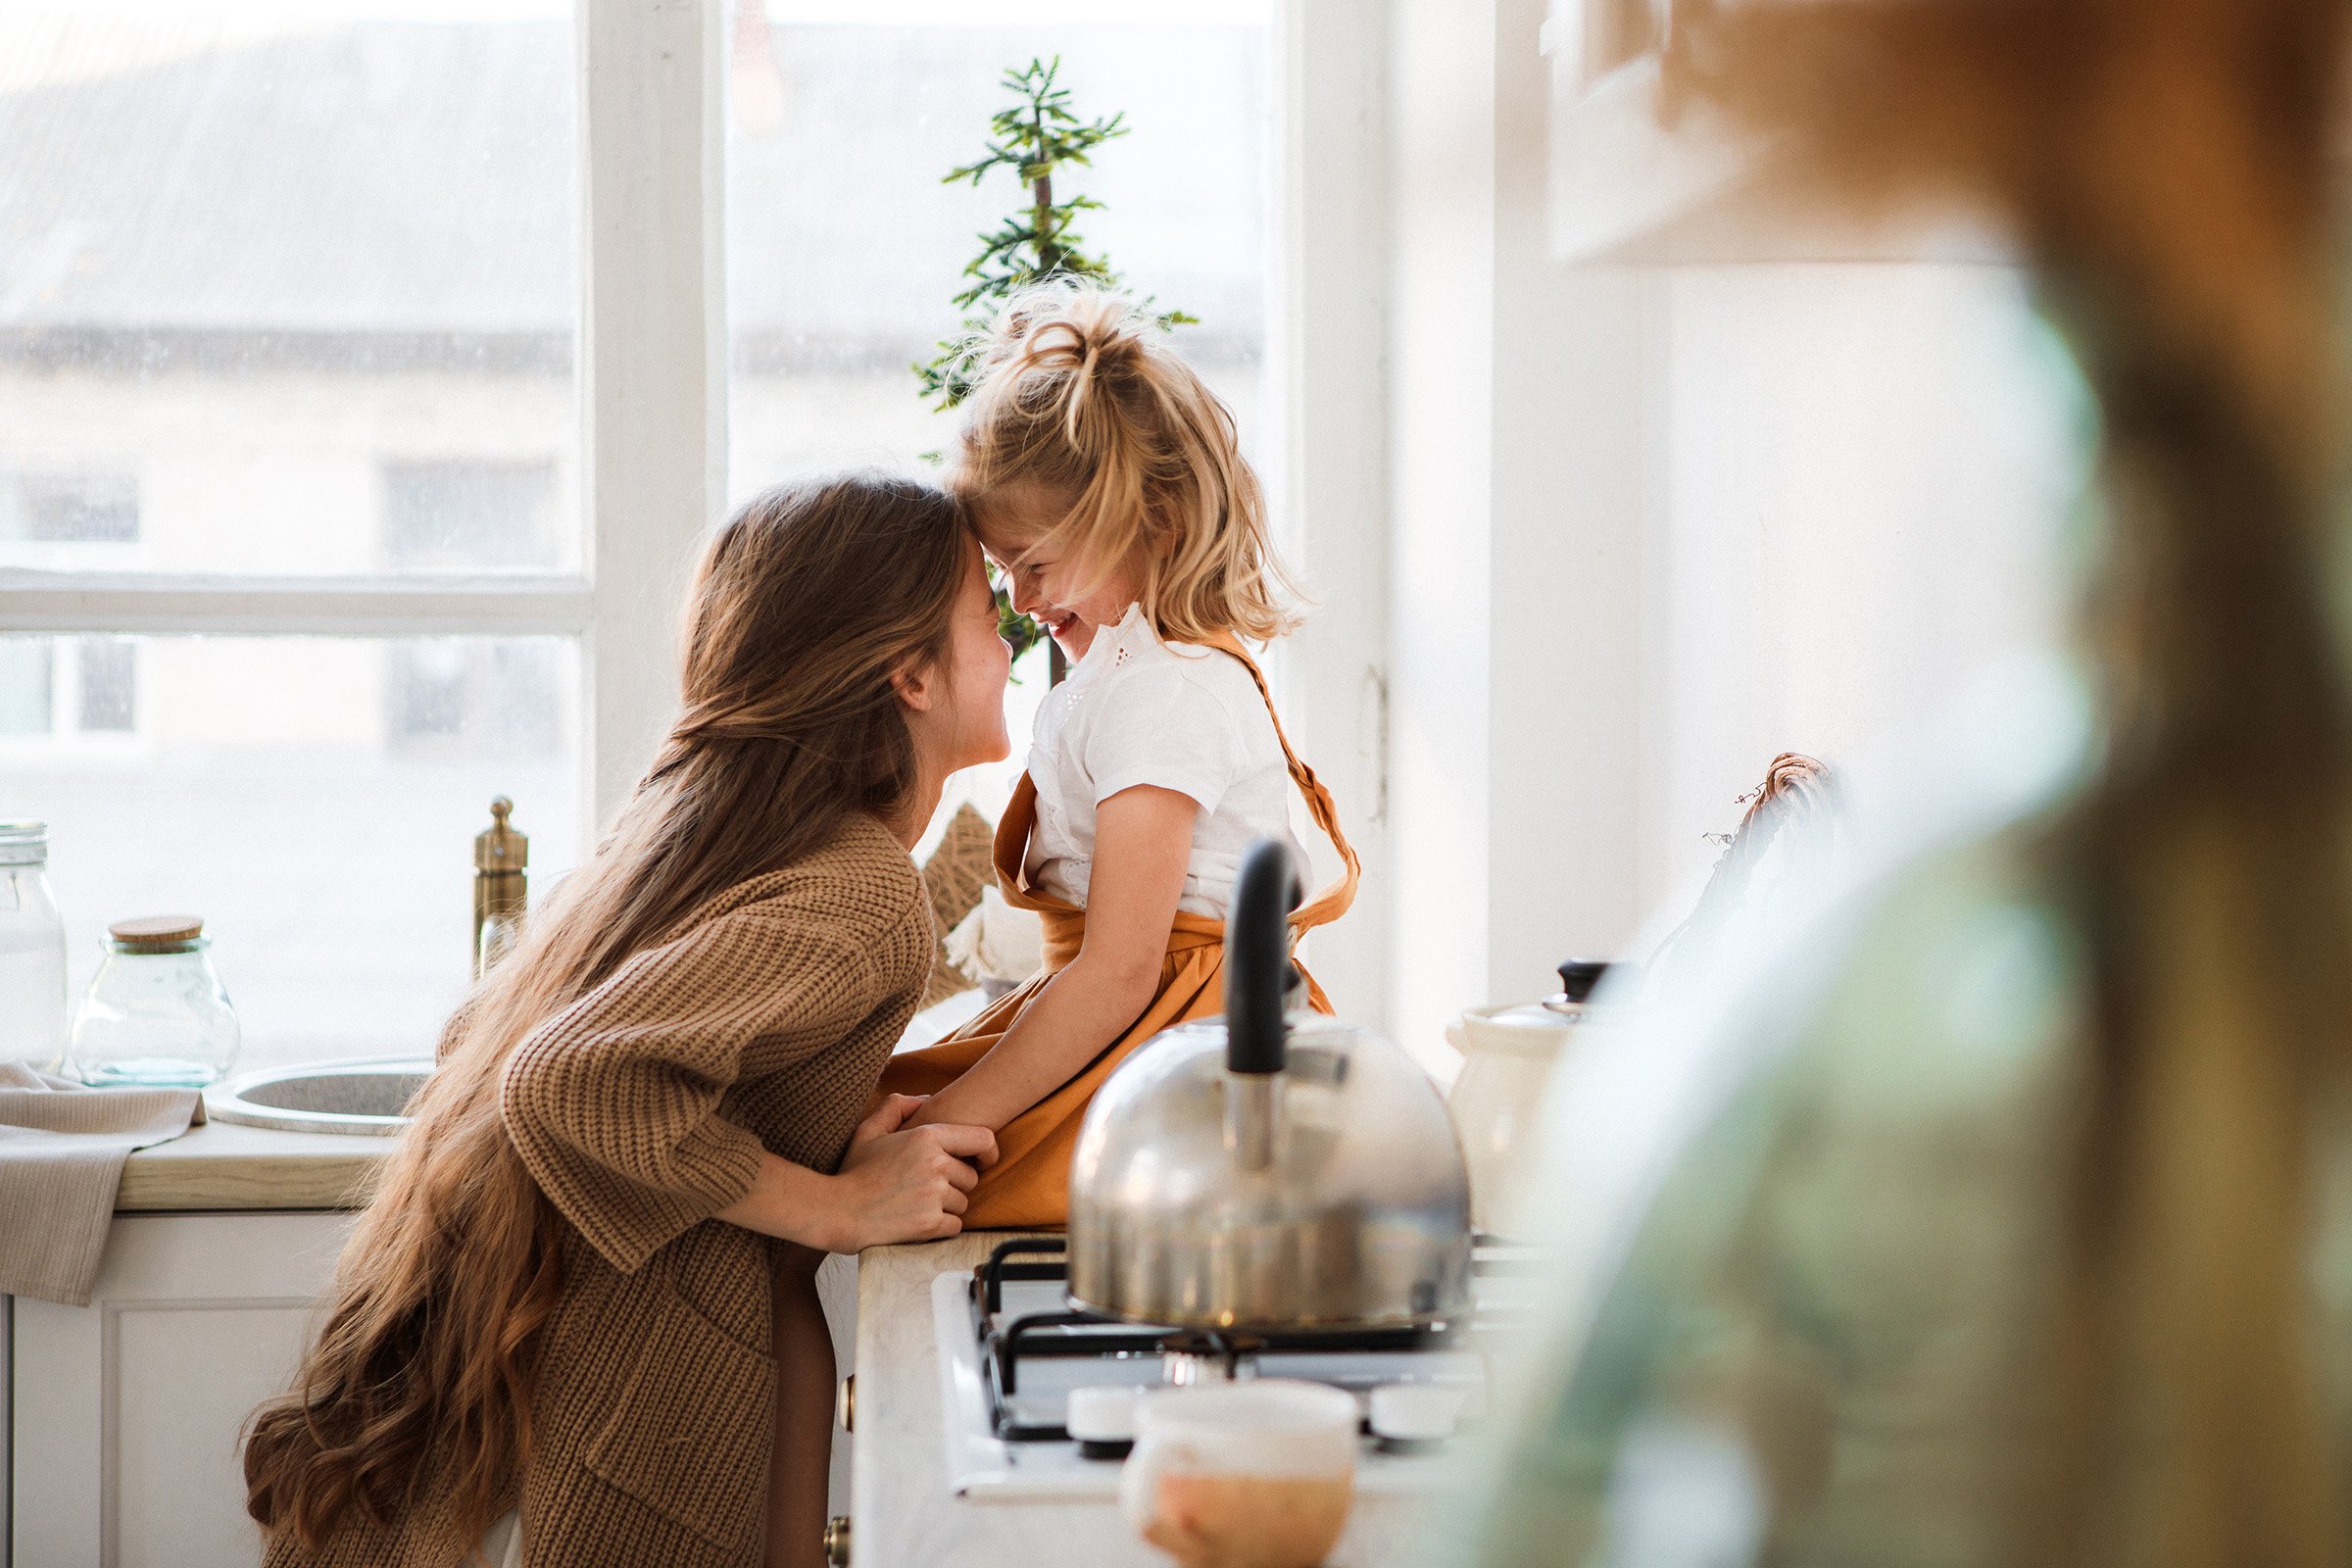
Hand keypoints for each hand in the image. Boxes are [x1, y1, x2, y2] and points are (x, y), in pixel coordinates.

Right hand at [823, 1095, 998, 1251]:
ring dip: (946, 1206)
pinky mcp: (931, 1224)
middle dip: (955, 1183)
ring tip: (916, 1204)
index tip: (980, 1160)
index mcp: (926, 1138)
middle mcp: (936, 1164)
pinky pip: (955, 1225)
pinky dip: (941, 1226)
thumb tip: (925, 1100)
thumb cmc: (854, 1171)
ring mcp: (935, 1195)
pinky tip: (918, 1221)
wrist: (837, 1211)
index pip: (983, 1139)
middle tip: (925, 1187)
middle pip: (971, 1176)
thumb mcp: (869, 1130)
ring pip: (963, 1202)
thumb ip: (897, 1106)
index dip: (987, 1151)